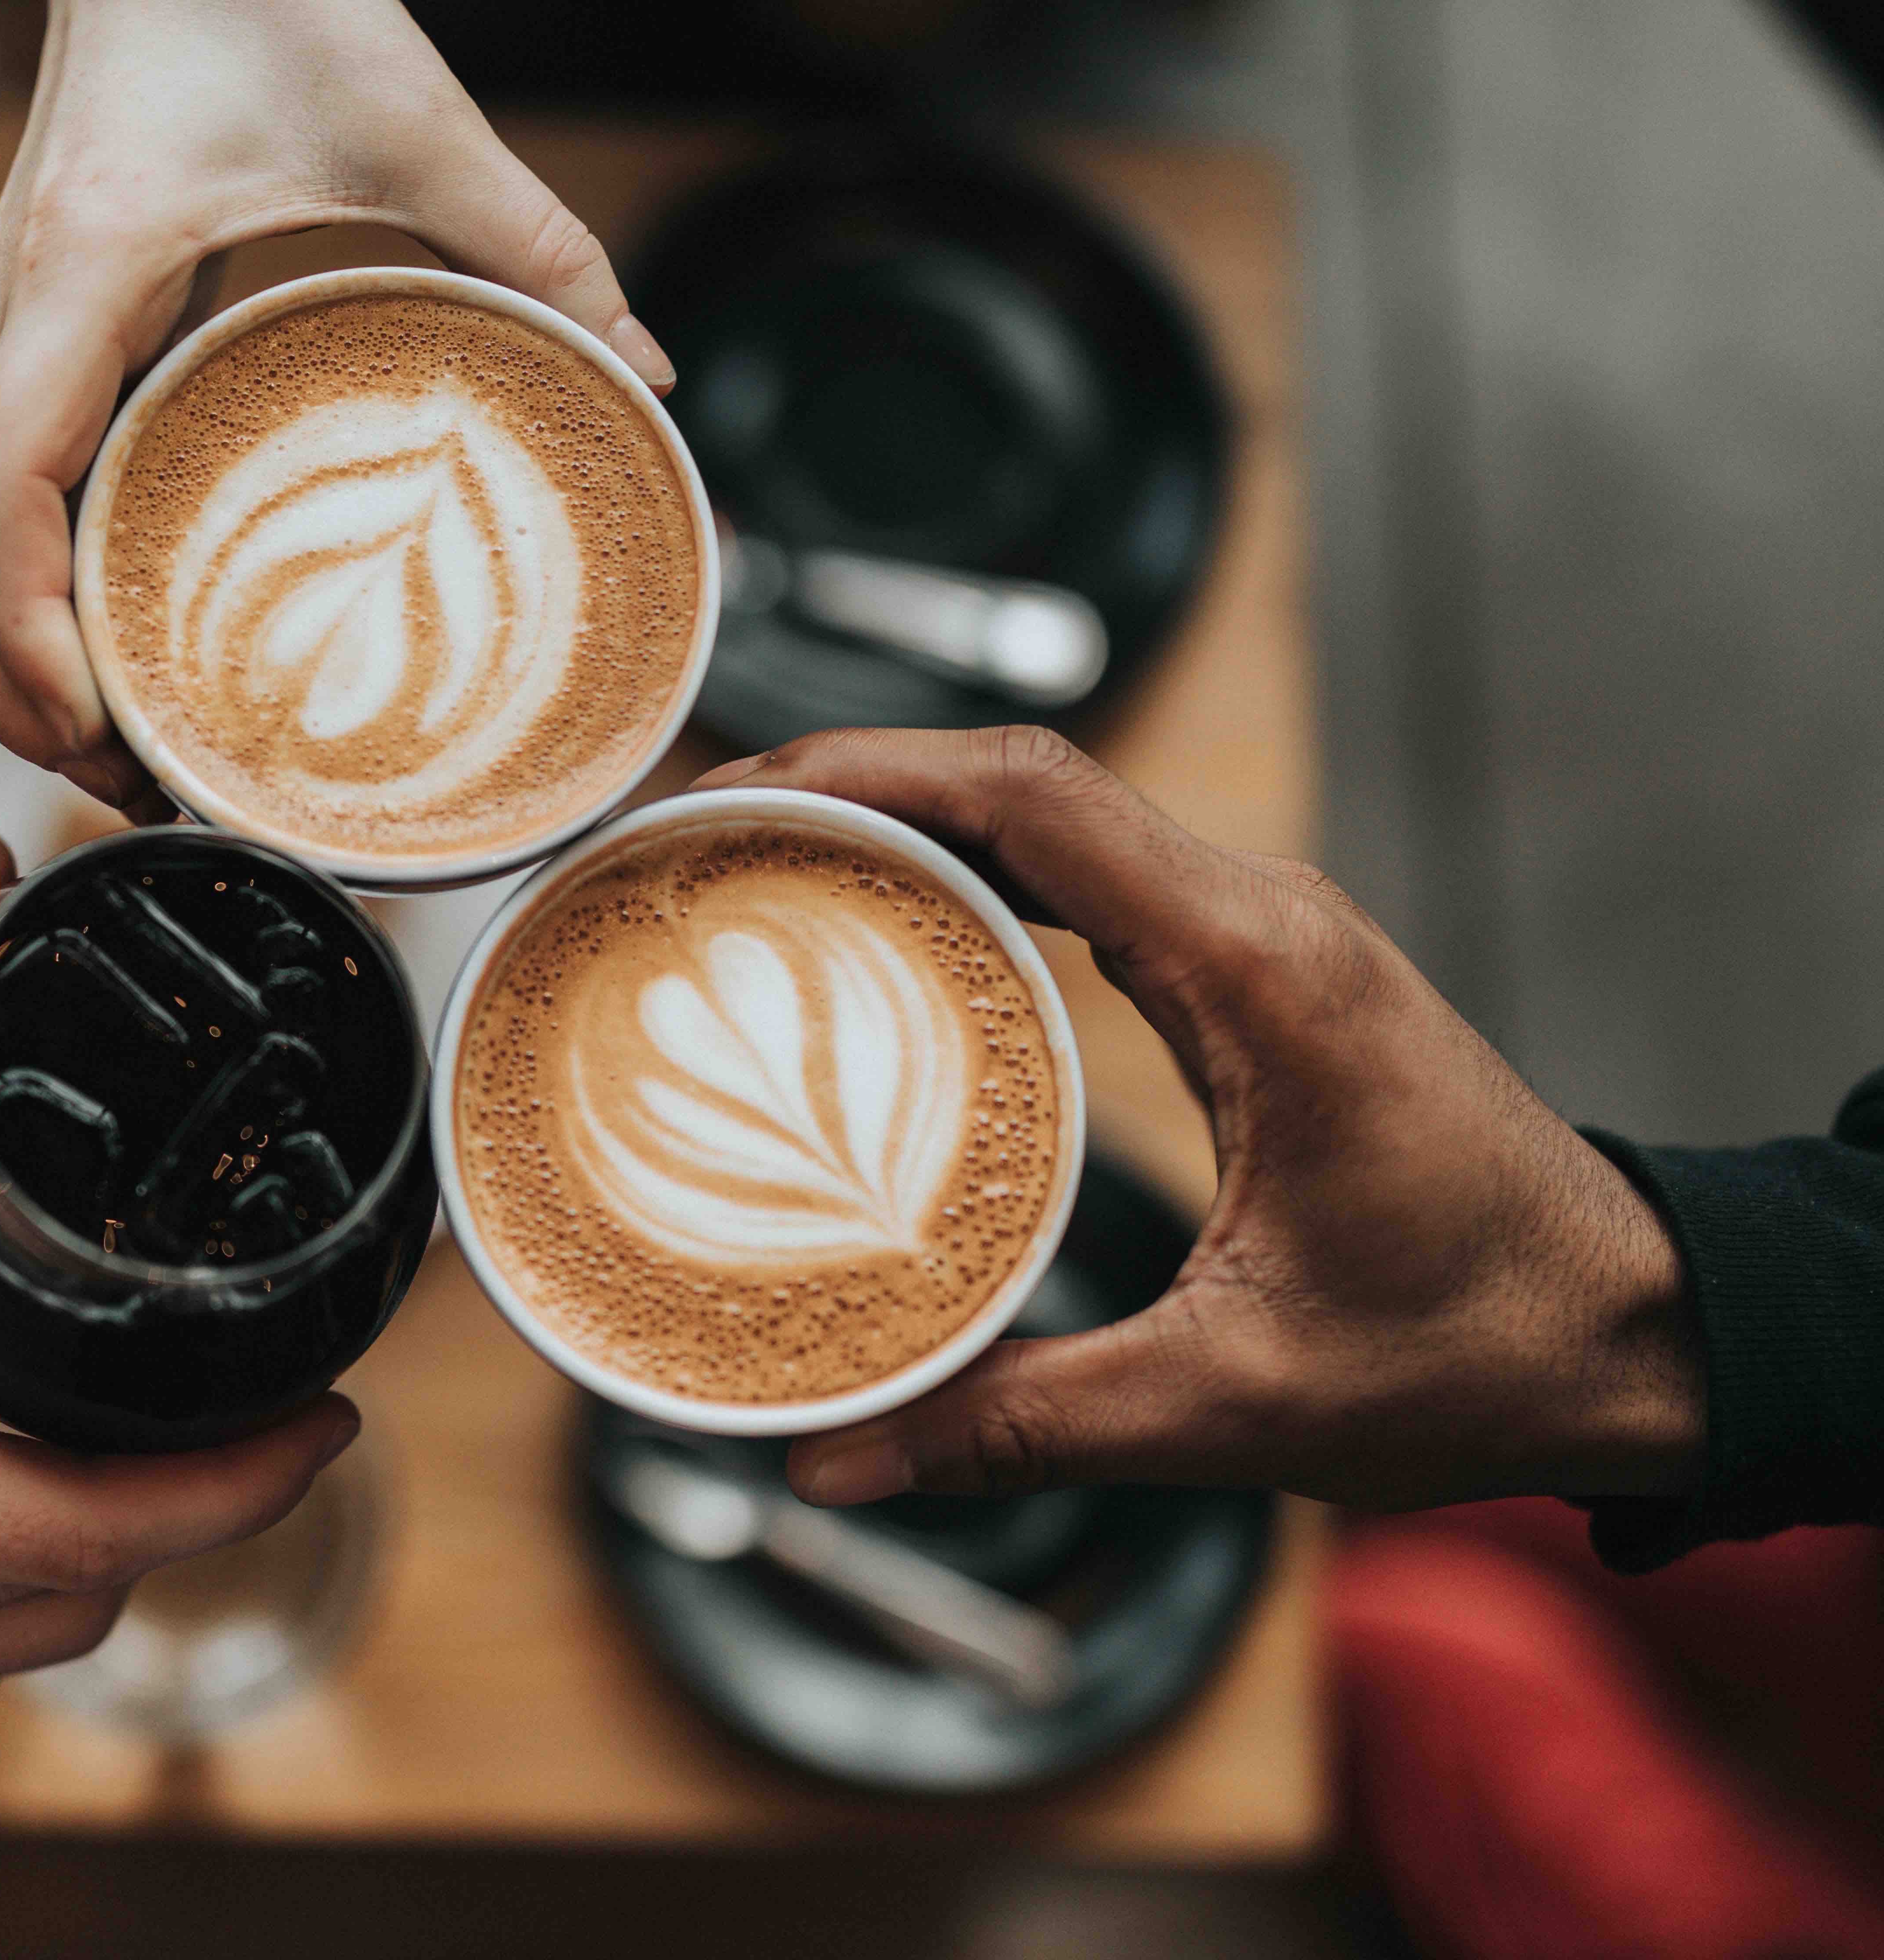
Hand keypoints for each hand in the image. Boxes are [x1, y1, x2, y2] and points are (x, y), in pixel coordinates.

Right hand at [0, 0, 673, 809]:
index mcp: (80, 273)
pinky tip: (110, 650)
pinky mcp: (33, 344)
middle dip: (12, 688)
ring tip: (117, 752)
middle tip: (130, 788)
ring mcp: (5, 335)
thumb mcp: (411, 113)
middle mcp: (10, 316)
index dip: (25, 628)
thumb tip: (643, 375)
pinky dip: (25, 595)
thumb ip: (535, 241)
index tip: (95, 724)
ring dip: (5, 656)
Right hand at [689, 729, 1701, 1512]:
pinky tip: (879, 941)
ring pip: (1050, 821)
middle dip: (845, 787)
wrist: (1635, 1336)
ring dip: (903, 827)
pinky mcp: (1252, 978)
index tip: (731, 794)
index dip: (865, 771)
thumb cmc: (1477, 1350)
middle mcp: (1261, 919)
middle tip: (695, 842)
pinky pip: (1086, 884)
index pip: (1035, 796)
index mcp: (1260, 970)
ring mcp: (1260, 937)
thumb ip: (1022, 1421)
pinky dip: (972, 884)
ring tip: (752, 873)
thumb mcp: (1234, 1401)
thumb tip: (837, 1462)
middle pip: (1020, 783)